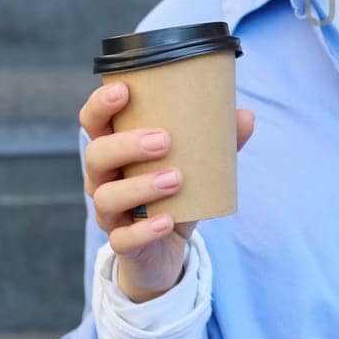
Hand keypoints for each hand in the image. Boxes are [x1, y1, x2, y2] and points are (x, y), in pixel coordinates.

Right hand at [80, 80, 254, 302]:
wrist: (167, 248)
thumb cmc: (176, 194)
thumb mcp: (196, 166)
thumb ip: (219, 141)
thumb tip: (245, 115)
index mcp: (115, 151)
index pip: (93, 122)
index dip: (101, 105)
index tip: (124, 90)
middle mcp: (103, 179)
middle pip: (96, 155)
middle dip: (126, 145)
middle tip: (165, 140)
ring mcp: (109, 213)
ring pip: (106, 197)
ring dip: (140, 186)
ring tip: (176, 179)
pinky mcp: (123, 244)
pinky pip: (123, 238)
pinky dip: (145, 230)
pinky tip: (167, 221)